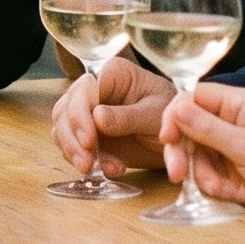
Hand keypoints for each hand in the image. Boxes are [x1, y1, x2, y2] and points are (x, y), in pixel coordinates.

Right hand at [51, 56, 174, 176]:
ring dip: (73, 151)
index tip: (89, 141)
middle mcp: (95, 89)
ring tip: (92, 170)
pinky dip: (83, 160)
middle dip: (72, 138)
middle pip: (66, 109)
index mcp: (111, 73)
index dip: (80, 116)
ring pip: (63, 128)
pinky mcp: (90, 134)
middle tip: (86, 163)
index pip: (83, 91)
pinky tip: (108, 169)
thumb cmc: (173, 116)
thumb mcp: (155, 116)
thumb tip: (97, 117)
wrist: (181, 136)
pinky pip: (73, 145)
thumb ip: (127, 117)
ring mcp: (89, 112)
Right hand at [161, 82, 244, 233]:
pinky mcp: (234, 166)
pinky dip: (212, 183)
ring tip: (217, 187)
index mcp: (238, 104)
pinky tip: (227, 192)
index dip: (175, 117)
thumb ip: (206, 128)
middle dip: (183, 151)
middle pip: (188, 126)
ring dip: (200, 172)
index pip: (192, 98)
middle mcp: (233, 119)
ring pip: (196, 152)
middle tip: (177, 174)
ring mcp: (232, 143)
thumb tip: (176, 108)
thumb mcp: (244, 147)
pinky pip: (208, 170)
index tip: (166, 139)